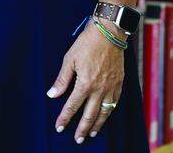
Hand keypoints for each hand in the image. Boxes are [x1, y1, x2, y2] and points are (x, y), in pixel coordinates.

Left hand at [46, 19, 125, 143]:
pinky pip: (115, 102)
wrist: (109, 32)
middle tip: (77, 139)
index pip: (72, 106)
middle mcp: (99, 89)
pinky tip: (106, 115)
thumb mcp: (70, 59)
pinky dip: (110, 112)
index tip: (59, 127)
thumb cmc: (87, 43)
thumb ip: (62, 79)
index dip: (65, 118)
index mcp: (85, 83)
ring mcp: (111, 86)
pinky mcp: (119, 82)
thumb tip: (52, 94)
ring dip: (98, 124)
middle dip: (82, 128)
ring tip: (91, 133)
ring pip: (104, 112)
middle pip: (90, 114)